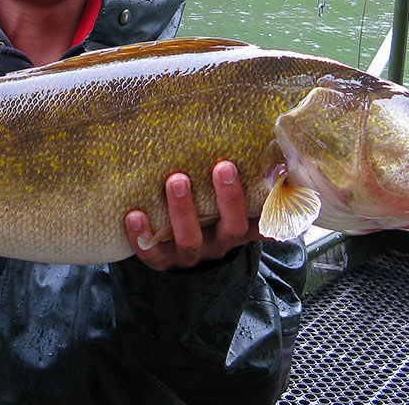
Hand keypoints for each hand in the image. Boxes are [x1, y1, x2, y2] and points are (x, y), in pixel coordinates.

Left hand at [125, 161, 261, 270]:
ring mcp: (188, 254)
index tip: (274, 182)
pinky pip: (151, 252)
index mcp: (236, 229)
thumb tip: (258, 149)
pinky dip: (141, 234)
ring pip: (189, 239)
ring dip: (184, 210)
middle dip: (228, 198)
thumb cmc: (202, 215)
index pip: (260, 220)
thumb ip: (237, 183)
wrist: (173, 255)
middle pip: (230, 227)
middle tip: (223, 166)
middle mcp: (217, 243)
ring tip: (177, 180)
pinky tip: (134, 214)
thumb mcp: (221, 205)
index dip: (269, 208)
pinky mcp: (160, 260)